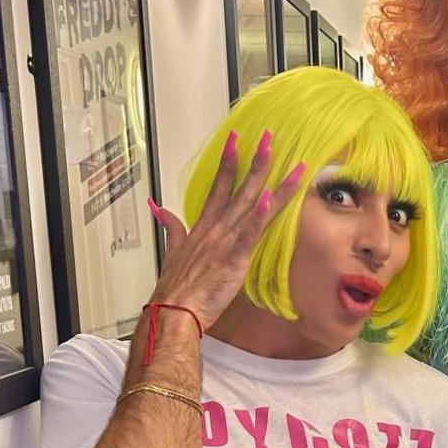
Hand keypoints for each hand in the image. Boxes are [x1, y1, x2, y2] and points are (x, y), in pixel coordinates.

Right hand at [146, 130, 304, 327]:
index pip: (219, 185)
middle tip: (267, 136)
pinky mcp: (233, 258)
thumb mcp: (173, 250)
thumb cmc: (176, 287)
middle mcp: (216, 228)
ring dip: (271, 182)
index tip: (236, 140)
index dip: (229, 161)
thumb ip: (171, 226)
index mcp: (204, 226)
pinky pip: (248, 233)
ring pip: (252, 205)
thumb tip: (159, 207)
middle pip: (239, 188)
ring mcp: (225, 241)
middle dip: (255, 161)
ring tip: (287, 161)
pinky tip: (270, 198)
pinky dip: (259, 215)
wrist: (172, 312)